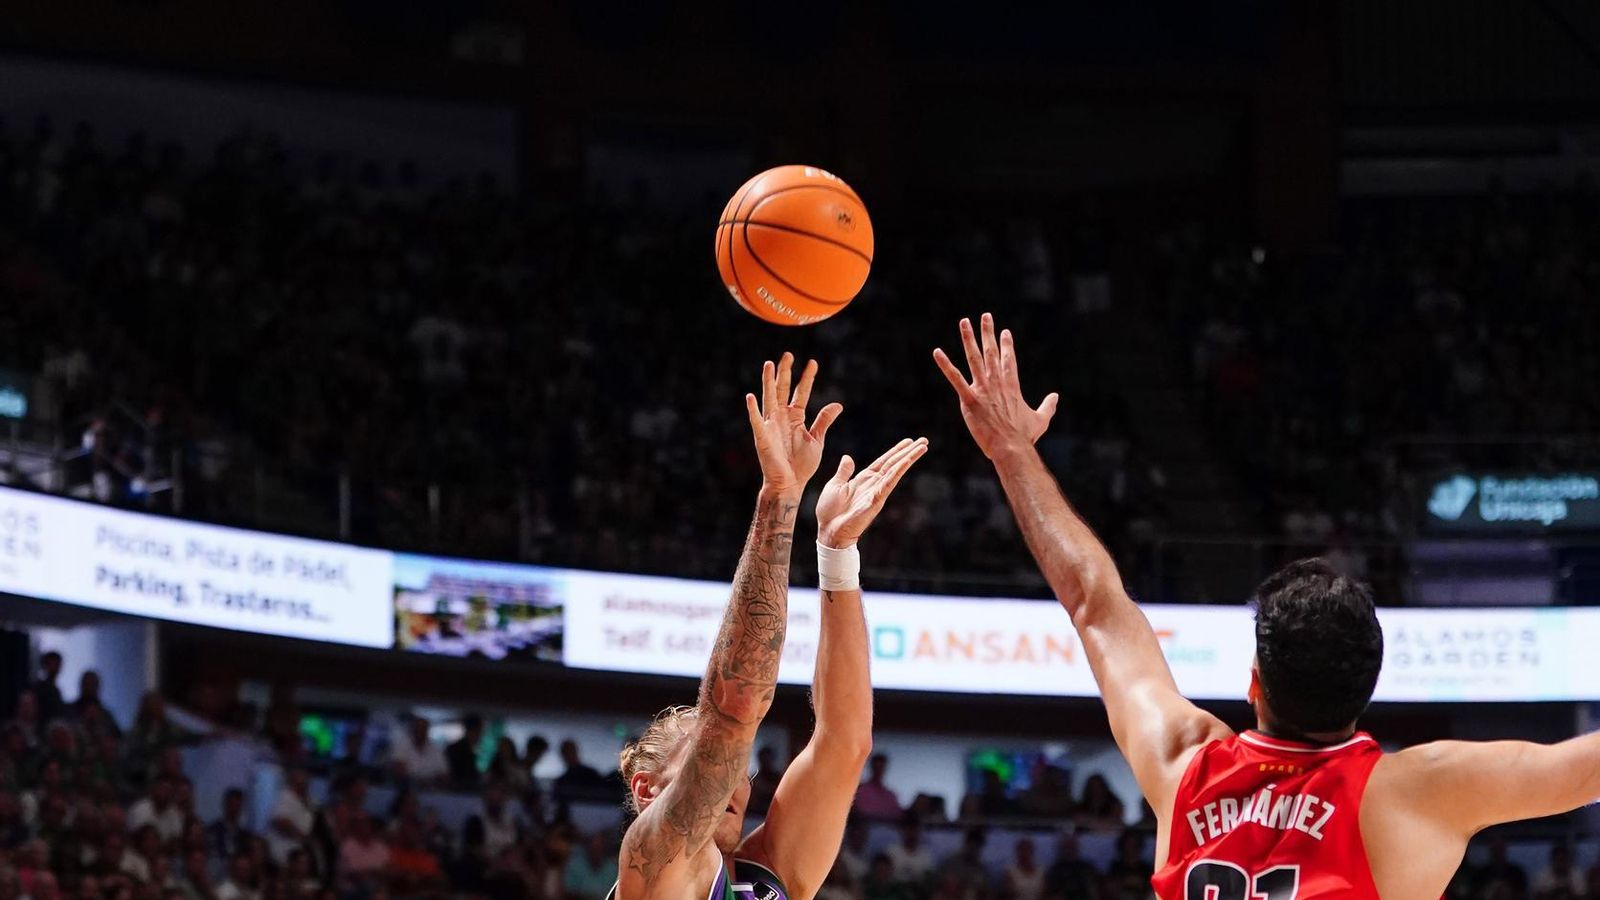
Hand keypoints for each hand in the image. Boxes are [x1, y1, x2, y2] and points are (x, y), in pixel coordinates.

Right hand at [745, 352, 843, 494]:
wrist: (790, 484)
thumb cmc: (802, 465)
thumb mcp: (816, 439)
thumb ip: (824, 421)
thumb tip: (837, 404)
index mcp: (795, 417)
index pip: (801, 392)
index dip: (807, 378)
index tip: (813, 362)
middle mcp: (781, 417)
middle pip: (783, 389)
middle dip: (785, 372)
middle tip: (788, 354)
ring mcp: (770, 425)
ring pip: (769, 398)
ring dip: (768, 382)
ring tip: (769, 364)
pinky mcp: (762, 437)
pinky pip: (756, 420)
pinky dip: (752, 409)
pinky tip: (750, 396)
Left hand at [816, 438, 929, 548]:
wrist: (828, 531)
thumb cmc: (829, 512)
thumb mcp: (835, 485)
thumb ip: (844, 472)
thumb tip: (847, 457)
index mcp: (863, 479)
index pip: (883, 462)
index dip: (896, 451)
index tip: (908, 441)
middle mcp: (873, 484)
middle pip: (894, 464)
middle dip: (909, 452)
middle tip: (924, 440)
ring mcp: (876, 492)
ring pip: (895, 471)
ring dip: (909, 458)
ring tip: (922, 447)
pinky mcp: (875, 501)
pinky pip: (888, 483)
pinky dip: (898, 471)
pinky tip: (906, 461)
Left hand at [933, 313, 1058, 459]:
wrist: (1011, 447)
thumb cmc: (1025, 436)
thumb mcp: (1041, 419)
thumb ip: (1048, 406)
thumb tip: (1056, 396)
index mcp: (1012, 385)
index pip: (1008, 359)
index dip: (1006, 344)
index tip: (1004, 331)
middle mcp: (997, 382)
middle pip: (991, 352)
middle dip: (988, 332)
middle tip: (985, 316)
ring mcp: (982, 389)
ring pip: (974, 358)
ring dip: (968, 338)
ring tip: (964, 322)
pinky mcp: (969, 399)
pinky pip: (955, 378)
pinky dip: (945, 365)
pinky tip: (937, 352)